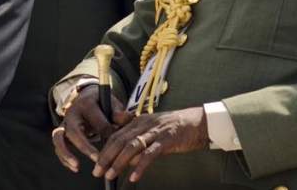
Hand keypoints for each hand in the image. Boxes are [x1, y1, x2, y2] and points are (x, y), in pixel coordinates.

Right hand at [51, 85, 131, 173]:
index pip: (96, 121)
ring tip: (77, 167)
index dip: (107, 133)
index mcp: (85, 103)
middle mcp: (71, 113)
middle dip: (84, 146)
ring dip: (66, 153)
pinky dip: (63, 158)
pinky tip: (74, 168)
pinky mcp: (61, 132)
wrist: (85, 96)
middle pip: (73, 131)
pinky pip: (57, 146)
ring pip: (58, 138)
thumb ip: (119, 112)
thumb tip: (127, 119)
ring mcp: (64, 123)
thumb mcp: (111, 102)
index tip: (117, 145)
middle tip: (97, 159)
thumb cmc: (101, 102)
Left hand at [92, 106, 208, 182]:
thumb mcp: (153, 129)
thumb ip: (139, 140)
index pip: (116, 135)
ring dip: (119, 162)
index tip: (97, 162)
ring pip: (131, 146)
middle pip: (120, 140)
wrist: (199, 122)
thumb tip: (127, 159)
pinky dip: (140, 166)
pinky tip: (134, 176)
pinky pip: (150, 154)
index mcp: (138, 121)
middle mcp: (144, 124)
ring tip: (110, 174)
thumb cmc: (176, 128)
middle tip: (98, 171)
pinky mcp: (167, 140)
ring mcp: (155, 131)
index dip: (105, 149)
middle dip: (106, 157)